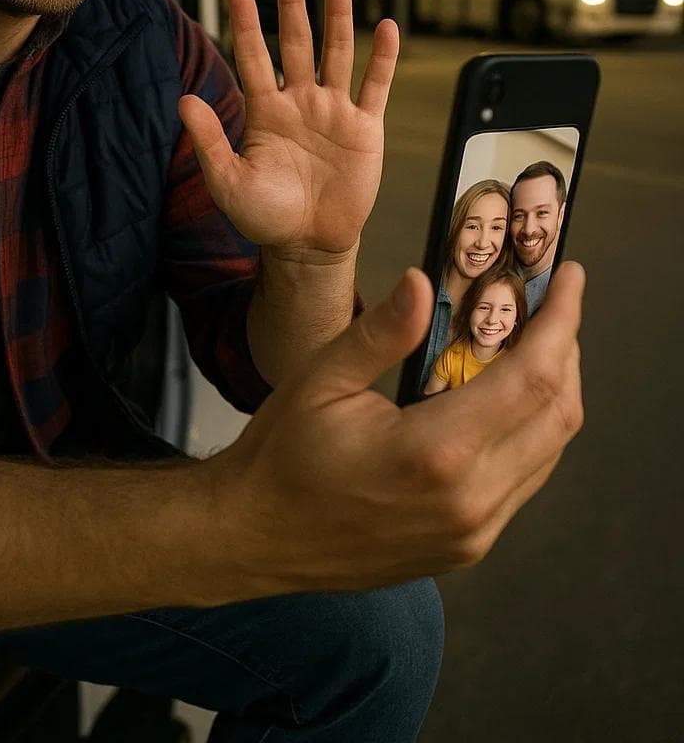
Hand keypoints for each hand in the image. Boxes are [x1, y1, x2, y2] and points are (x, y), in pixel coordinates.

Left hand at [178, 0, 398, 257]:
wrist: (308, 245)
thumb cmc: (264, 216)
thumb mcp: (228, 182)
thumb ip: (209, 141)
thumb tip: (183, 102)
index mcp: (264, 110)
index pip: (253, 57)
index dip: (248, 25)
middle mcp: (299, 101)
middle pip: (297, 42)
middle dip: (293, 5)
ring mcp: (333, 111)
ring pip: (337, 53)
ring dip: (338, 17)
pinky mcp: (365, 129)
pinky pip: (375, 87)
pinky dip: (382, 58)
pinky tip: (387, 27)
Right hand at [206, 261, 585, 595]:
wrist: (255, 538)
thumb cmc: (282, 455)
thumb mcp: (321, 378)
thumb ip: (383, 332)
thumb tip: (424, 282)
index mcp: (436, 453)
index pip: (532, 379)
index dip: (561, 323)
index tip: (571, 278)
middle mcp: (470, 499)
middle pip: (557, 415)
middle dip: (565, 350)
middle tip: (554, 304)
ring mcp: (474, 532)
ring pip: (548, 451)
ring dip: (553, 391)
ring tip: (535, 342)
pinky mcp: (468, 547)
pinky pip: (524, 480)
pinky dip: (531, 431)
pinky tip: (506, 397)